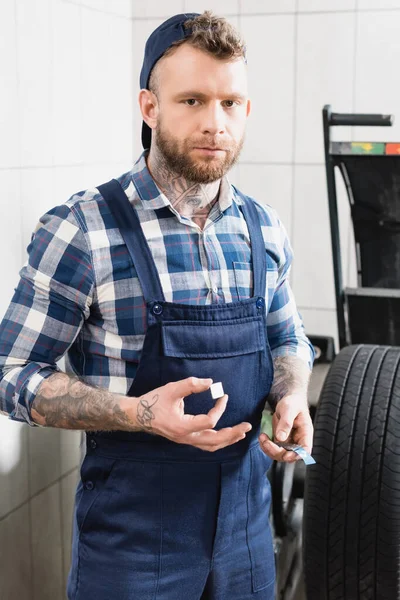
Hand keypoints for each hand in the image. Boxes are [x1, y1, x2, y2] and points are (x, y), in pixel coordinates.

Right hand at [131, 376, 251, 451]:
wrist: (138, 414)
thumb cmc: (154, 401)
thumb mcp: (171, 389)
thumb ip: (191, 385)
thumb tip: (210, 382)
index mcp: (182, 426)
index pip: (209, 421)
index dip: (219, 408)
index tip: (223, 396)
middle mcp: (185, 437)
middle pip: (214, 441)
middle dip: (232, 433)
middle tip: (247, 426)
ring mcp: (185, 440)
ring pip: (211, 446)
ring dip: (227, 440)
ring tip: (240, 433)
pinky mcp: (185, 439)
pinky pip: (206, 445)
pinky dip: (218, 441)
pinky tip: (227, 435)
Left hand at [258, 393, 312, 462]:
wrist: (289, 400)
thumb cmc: (293, 402)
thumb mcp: (289, 409)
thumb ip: (286, 423)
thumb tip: (281, 438)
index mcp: (305, 433)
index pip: (305, 450)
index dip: (297, 456)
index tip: (286, 455)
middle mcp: (298, 440)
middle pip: (290, 455)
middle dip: (277, 452)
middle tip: (266, 442)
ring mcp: (289, 442)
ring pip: (280, 454)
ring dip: (269, 449)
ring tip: (262, 437)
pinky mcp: (281, 441)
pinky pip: (273, 449)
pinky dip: (266, 445)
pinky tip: (262, 437)